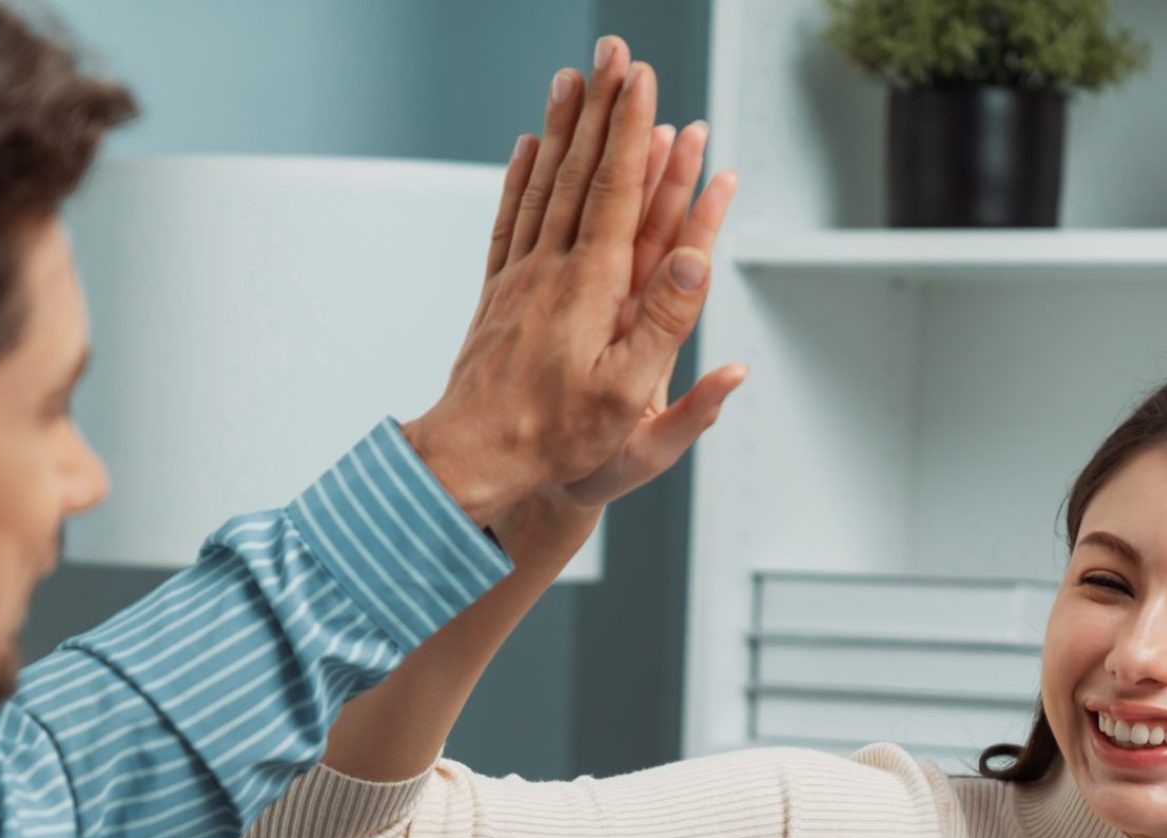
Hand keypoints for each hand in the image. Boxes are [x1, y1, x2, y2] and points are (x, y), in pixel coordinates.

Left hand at [402, 38, 741, 525]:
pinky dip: (521, 177)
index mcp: (590, 288)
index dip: (632, 131)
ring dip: (563, 127)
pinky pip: (511, 220)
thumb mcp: (626, 394)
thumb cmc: (556, 437)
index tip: (643, 80)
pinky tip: (528, 147)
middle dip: (602, 107)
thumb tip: (692, 258)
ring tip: (574, 77)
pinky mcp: (500, 294)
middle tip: (615, 52)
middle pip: (580, 171)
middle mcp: (552, 269)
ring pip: (544, 184)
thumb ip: (663, 324)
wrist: (474, 456)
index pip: (616, 190)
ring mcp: (521, 277)